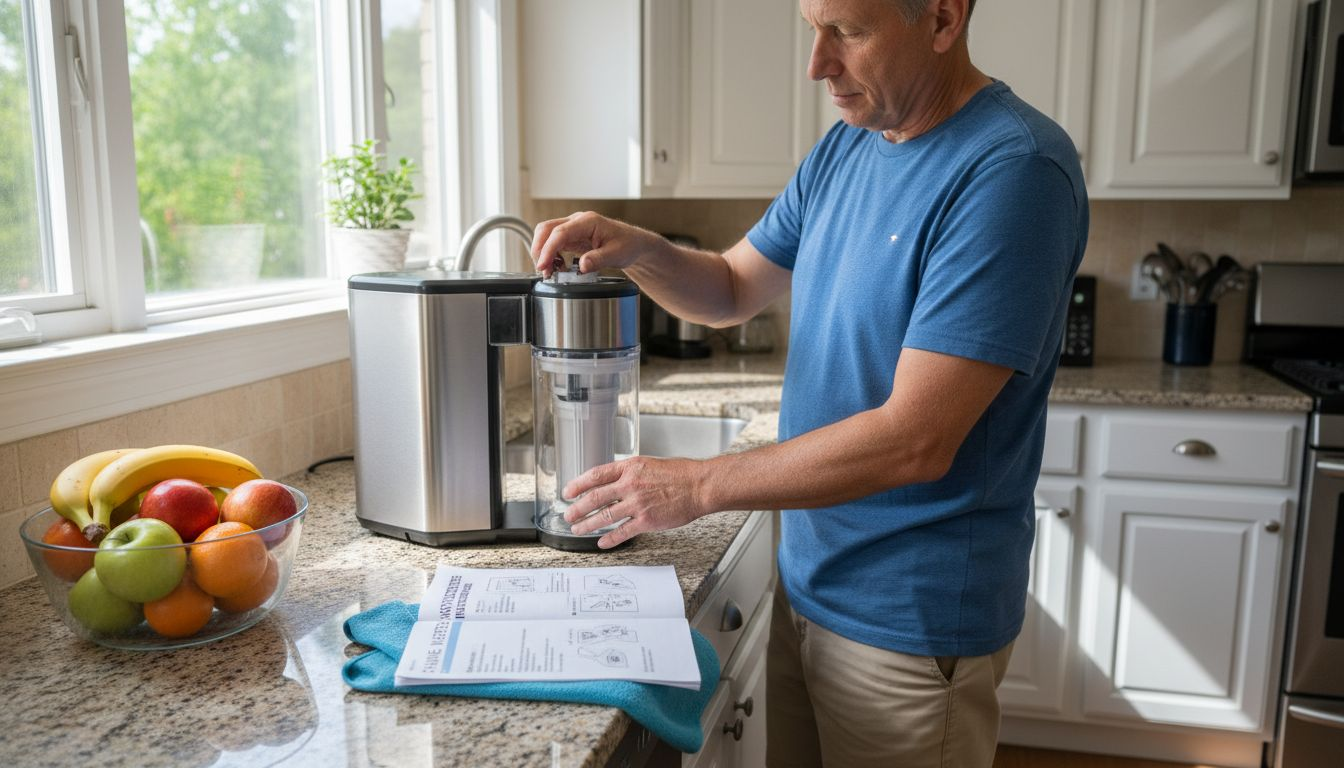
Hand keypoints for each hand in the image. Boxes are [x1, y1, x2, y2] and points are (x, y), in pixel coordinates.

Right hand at [531, 211, 662, 276]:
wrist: (633, 244)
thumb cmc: (627, 245)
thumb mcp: (616, 254)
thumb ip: (598, 259)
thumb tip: (582, 266)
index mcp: (588, 221)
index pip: (560, 232)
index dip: (548, 249)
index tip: (543, 265)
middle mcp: (577, 222)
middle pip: (547, 229)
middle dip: (539, 249)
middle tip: (542, 270)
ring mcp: (573, 228)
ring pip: (547, 235)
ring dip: (543, 252)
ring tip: (549, 272)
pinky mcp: (572, 237)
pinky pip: (553, 243)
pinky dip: (550, 255)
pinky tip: (557, 267)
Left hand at [561, 456, 711, 548]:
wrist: (699, 486)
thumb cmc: (680, 474)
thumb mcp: (648, 464)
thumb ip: (629, 473)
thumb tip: (611, 482)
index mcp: (629, 468)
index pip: (595, 475)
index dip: (577, 484)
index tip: (568, 492)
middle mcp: (630, 485)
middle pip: (594, 498)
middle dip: (577, 509)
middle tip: (568, 515)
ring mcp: (637, 504)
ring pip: (603, 516)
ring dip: (587, 524)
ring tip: (578, 529)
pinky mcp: (646, 521)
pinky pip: (622, 532)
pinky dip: (609, 538)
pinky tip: (602, 542)